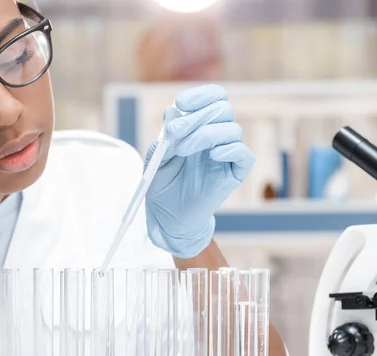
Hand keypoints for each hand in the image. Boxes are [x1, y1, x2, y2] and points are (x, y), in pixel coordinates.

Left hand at [145, 84, 254, 257]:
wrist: (166, 214)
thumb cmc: (162, 183)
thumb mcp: (157, 154)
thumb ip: (166, 134)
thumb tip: (172, 111)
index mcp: (200, 125)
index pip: (215, 97)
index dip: (201, 95)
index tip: (181, 104)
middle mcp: (217, 136)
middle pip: (223, 109)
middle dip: (197, 116)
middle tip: (174, 133)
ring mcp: (227, 154)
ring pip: (232, 129)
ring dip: (204, 134)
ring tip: (182, 150)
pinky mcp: (235, 173)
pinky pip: (244, 154)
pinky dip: (229, 149)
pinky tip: (211, 156)